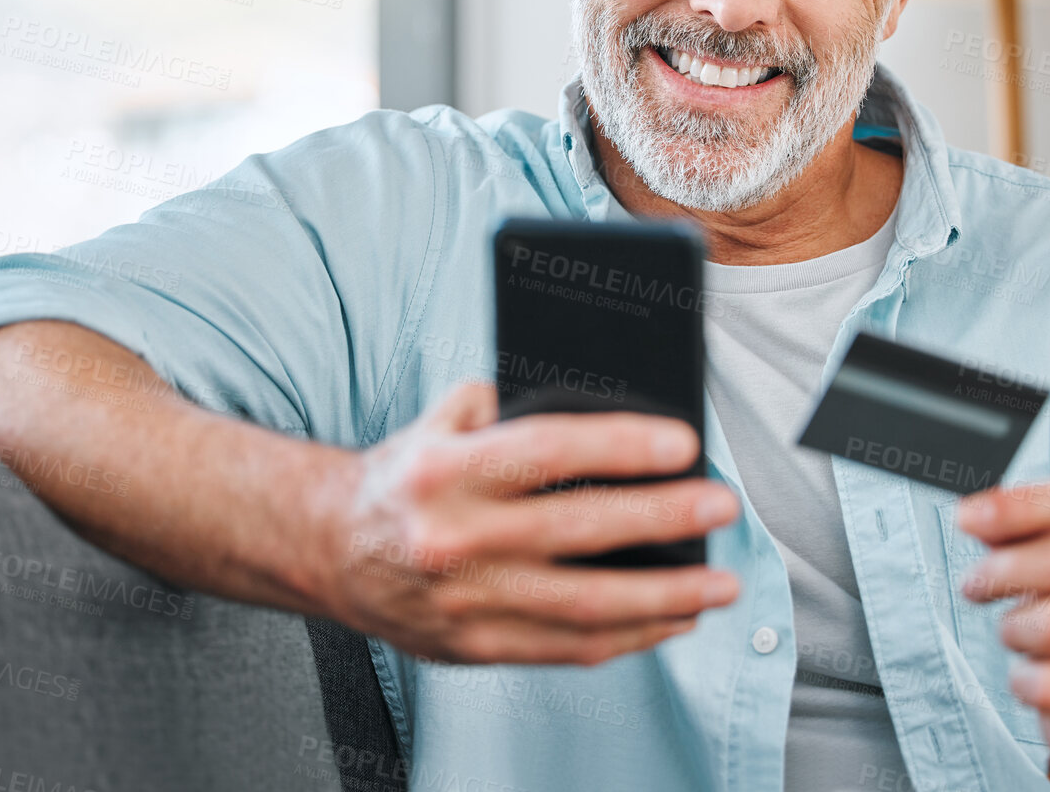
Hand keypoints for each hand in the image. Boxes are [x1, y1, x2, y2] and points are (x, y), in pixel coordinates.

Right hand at [306, 382, 741, 665]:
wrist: (328, 550)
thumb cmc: (403, 478)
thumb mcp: (439, 421)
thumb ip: (504, 404)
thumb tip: (595, 401)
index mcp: (444, 472)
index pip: (547, 450)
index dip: (620, 446)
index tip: (682, 443)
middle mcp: (453, 539)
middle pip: (579, 530)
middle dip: (663, 519)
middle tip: (720, 506)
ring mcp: (466, 601)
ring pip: (585, 605)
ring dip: (665, 596)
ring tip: (720, 583)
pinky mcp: (475, 647)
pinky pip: (568, 648)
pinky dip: (630, 637)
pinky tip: (672, 619)